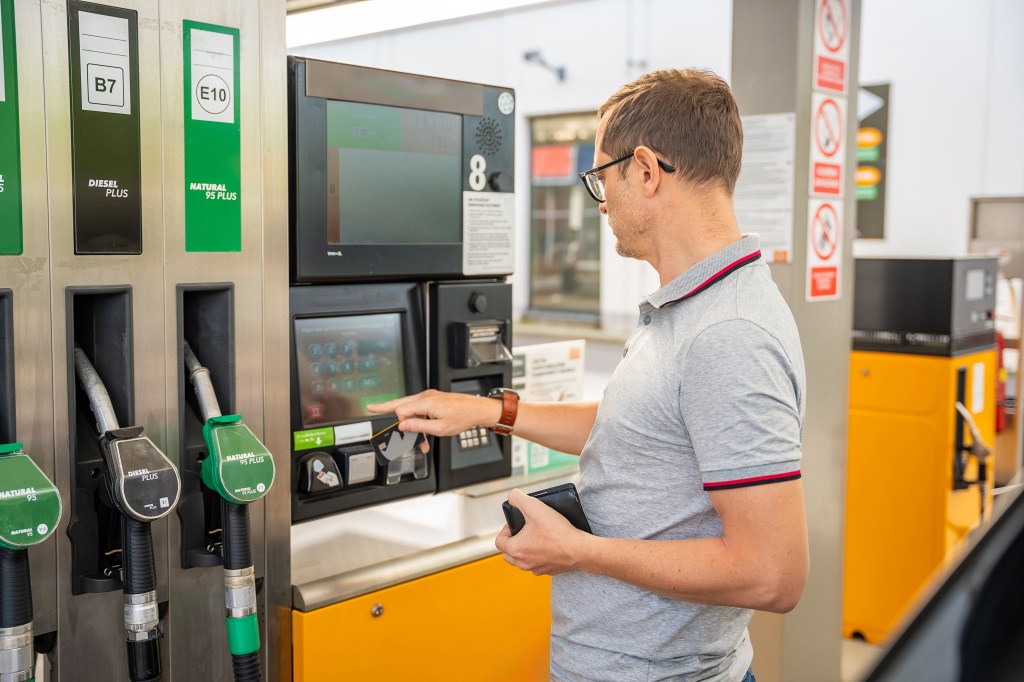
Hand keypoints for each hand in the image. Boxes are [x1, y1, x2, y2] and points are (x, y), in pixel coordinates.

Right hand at [366, 389, 499, 436]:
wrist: (477, 409)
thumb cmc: (463, 418)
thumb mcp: (440, 428)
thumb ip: (419, 427)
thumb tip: (403, 425)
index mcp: (426, 402)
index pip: (403, 411)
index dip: (402, 424)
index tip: (404, 434)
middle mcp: (426, 396)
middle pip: (400, 402)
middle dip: (385, 406)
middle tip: (371, 407)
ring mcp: (430, 397)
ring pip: (410, 407)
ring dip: (409, 422)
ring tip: (411, 438)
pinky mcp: (434, 399)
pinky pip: (420, 409)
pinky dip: (417, 420)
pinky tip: (421, 432)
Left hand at [495, 488, 592, 575]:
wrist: (580, 550)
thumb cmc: (558, 532)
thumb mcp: (535, 507)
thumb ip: (518, 498)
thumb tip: (512, 496)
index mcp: (515, 549)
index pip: (499, 541)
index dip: (506, 529)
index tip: (516, 524)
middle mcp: (523, 563)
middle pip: (509, 553)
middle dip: (513, 541)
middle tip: (524, 530)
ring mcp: (536, 569)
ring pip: (523, 560)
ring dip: (526, 549)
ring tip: (536, 536)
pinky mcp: (548, 570)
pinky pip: (538, 563)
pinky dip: (540, 555)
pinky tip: (549, 544)